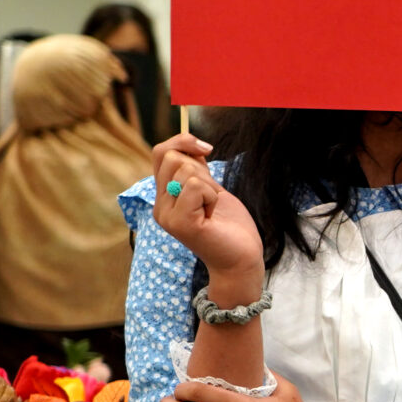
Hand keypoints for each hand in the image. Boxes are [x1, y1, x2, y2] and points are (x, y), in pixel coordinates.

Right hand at [148, 134, 262, 290]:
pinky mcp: (180, 222)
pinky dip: (212, 195)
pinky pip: (194, 186)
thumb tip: (190, 144)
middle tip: (212, 194)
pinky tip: (213, 214)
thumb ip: (196, 171)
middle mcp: (160, 206)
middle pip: (171, 157)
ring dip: (210, 186)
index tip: (207, 148)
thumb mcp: (211, 190)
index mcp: (165, 197)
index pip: (160, 153)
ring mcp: (167, 215)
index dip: (182, 142)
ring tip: (212, 208)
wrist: (242, 259)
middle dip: (200, 167)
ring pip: (185, 171)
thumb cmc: (230, 227)